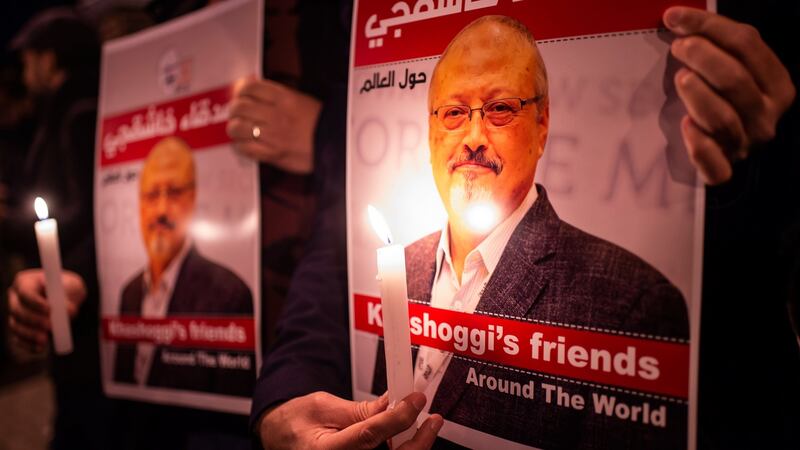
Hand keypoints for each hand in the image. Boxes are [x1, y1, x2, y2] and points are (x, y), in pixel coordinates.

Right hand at [7, 269, 85, 353]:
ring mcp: (15, 314)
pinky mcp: (19, 329)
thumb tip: (68, 311)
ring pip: (16, 326)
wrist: (67, 300)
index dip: (35, 302)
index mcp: (25, 282)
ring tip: (45, 340)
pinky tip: (40, 348)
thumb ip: (69, 295)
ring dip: (30, 334)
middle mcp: (15, 298)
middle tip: (50, 326)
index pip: (25, 292)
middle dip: (33, 320)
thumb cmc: (67, 289)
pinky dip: (28, 344)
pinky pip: (18, 339)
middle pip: (17, 310)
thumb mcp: (72, 287)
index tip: (50, 309)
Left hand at [227, 78, 321, 173]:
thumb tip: (252, 87)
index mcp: (284, 98)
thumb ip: (276, 95)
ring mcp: (273, 135)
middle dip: (234, 110)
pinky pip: (245, 149)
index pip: (251, 88)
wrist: (336, 145)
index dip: (241, 90)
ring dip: (234, 128)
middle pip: (240, 107)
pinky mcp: (273, 154)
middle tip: (237, 114)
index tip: (241, 95)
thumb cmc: (319, 122)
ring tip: (238, 129)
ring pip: (238, 127)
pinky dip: (240, 146)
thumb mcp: (300, 100)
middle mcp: (276, 115)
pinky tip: (243, 145)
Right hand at [258, 391, 442, 449]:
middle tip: (432, 420)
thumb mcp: (324, 406)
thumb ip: (361, 410)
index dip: (397, 418)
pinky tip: (407, 439)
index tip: (415, 400)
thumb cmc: (296, 422)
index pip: (369, 435)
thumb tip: (392, 403)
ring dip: (413, 447)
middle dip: (418, 442)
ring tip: (424, 427)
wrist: (280, 437)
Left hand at [664, 6, 795, 184]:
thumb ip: (715, 43)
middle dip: (702, 57)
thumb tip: (676, 18)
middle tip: (678, 48)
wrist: (724, 150)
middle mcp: (767, 116)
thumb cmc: (722, 99)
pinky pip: (715, 166)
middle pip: (735, 79)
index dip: (709, 27)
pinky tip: (685, 126)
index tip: (674, 18)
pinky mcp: (725, 170)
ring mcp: (747, 144)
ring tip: (681, 78)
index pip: (747, 44)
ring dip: (698, 94)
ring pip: (722, 118)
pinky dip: (699, 147)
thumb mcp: (730, 68)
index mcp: (777, 85)